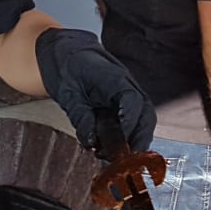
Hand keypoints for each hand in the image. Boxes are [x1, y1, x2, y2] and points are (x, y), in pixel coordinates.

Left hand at [35, 28, 155, 153]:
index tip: (124, 143)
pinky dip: (128, 135)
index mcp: (114, 78)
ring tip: (121, 158)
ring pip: (142, 118)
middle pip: (145, 113)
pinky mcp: (121, 100)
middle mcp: (126, 84)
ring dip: (136, 139)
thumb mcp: (67, 93)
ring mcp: (126, 92)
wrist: (64, 50)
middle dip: (141, 138)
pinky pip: (132, 118)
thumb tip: (91, 141)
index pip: (132, 101)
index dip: (130, 123)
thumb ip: (81, 117)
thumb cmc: (66, 66)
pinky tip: (115, 149)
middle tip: (129, 159)